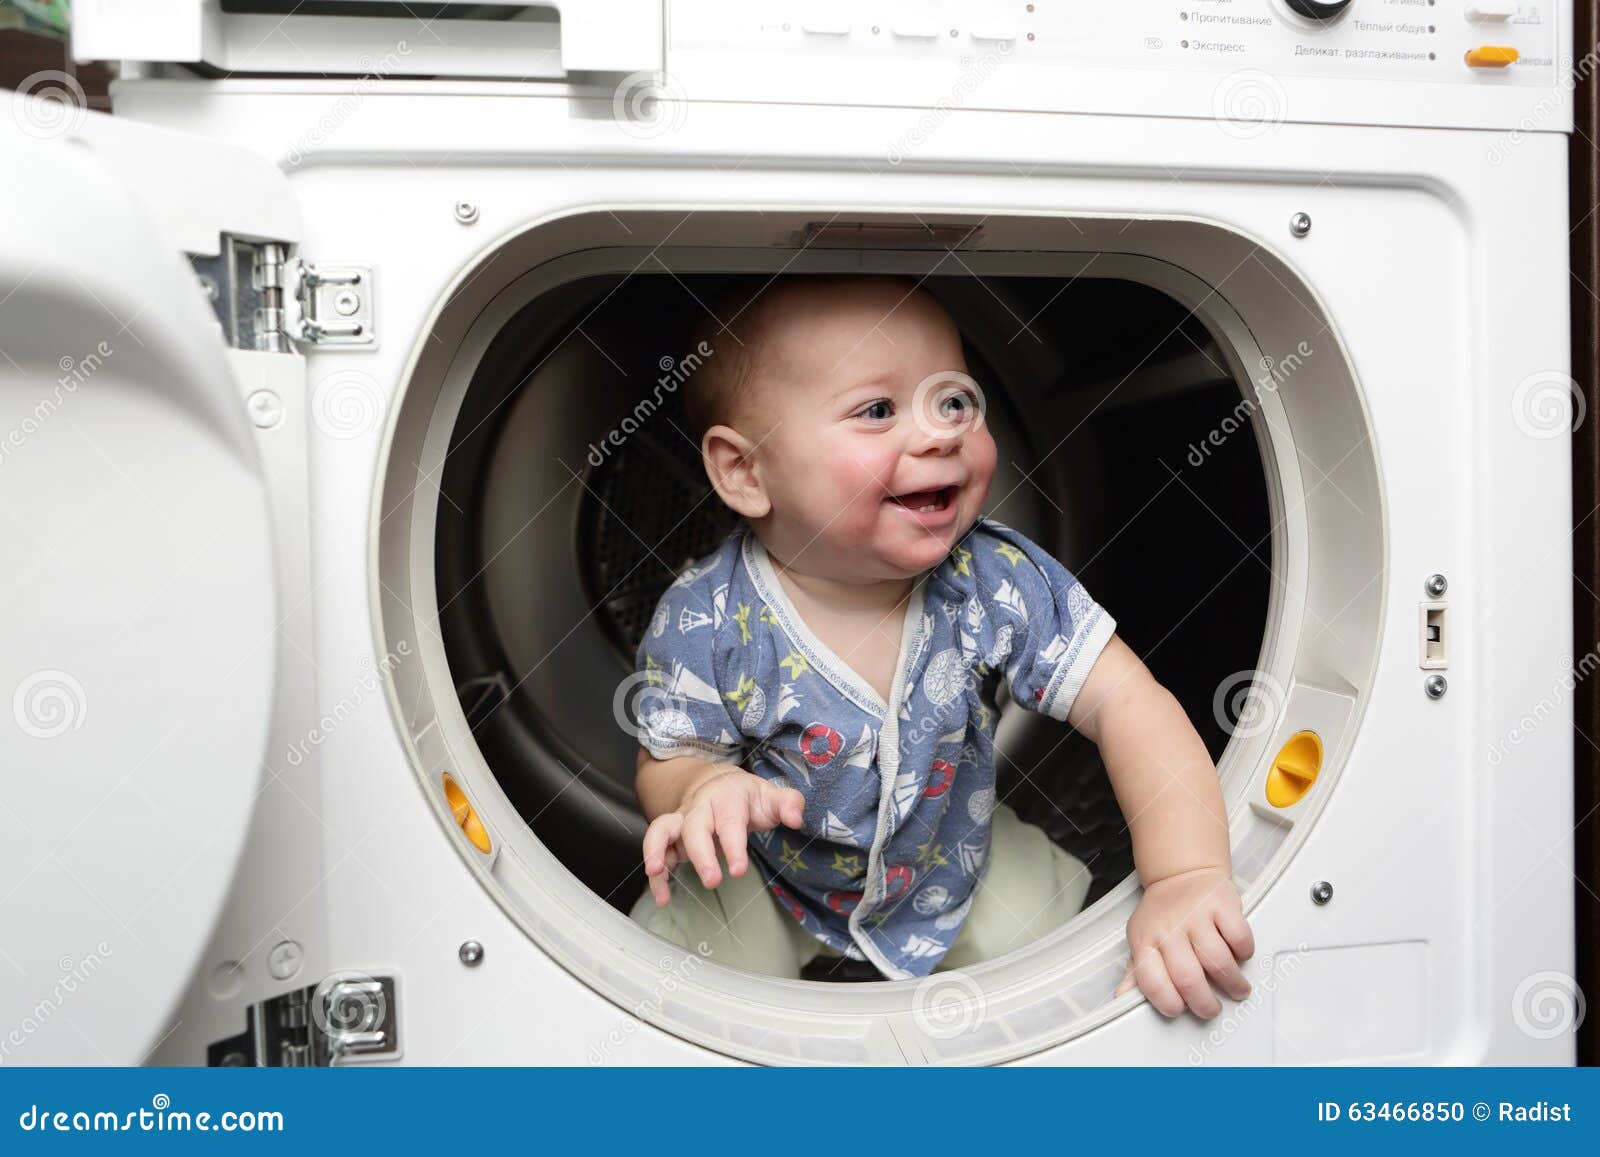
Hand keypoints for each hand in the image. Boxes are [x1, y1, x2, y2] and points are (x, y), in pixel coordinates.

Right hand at [641, 764, 804, 905]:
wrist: (716, 784)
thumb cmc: (745, 797)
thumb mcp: (769, 796)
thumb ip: (788, 804)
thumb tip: (796, 817)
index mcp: (726, 798)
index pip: (729, 821)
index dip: (733, 845)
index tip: (738, 870)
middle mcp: (699, 808)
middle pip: (694, 827)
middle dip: (699, 854)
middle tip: (712, 881)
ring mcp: (682, 822)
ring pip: (661, 829)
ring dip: (656, 850)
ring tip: (657, 872)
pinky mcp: (671, 838)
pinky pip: (656, 851)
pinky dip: (655, 875)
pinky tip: (662, 897)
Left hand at [1114, 866, 1254, 1018]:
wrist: (1181, 873)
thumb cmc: (1163, 913)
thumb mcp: (1143, 939)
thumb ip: (1136, 972)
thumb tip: (1123, 999)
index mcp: (1145, 940)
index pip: (1152, 981)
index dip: (1167, 1002)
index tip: (1180, 1009)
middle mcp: (1169, 927)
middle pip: (1189, 978)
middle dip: (1205, 1004)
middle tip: (1212, 1008)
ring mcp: (1196, 914)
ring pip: (1219, 963)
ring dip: (1232, 984)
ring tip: (1235, 988)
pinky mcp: (1221, 904)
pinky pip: (1239, 939)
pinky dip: (1243, 953)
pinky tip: (1238, 956)